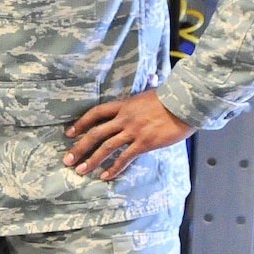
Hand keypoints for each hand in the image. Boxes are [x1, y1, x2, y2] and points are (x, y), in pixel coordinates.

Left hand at [63, 90, 192, 180]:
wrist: (186, 103)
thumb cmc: (171, 97)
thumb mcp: (152, 91)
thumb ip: (145, 90)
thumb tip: (152, 77)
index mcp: (124, 105)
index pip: (96, 113)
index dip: (81, 123)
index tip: (69, 133)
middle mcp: (125, 118)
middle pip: (96, 133)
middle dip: (79, 147)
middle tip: (67, 160)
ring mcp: (134, 131)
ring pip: (107, 147)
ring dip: (92, 160)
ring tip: (80, 171)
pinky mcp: (144, 143)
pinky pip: (125, 158)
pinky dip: (114, 168)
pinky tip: (105, 176)